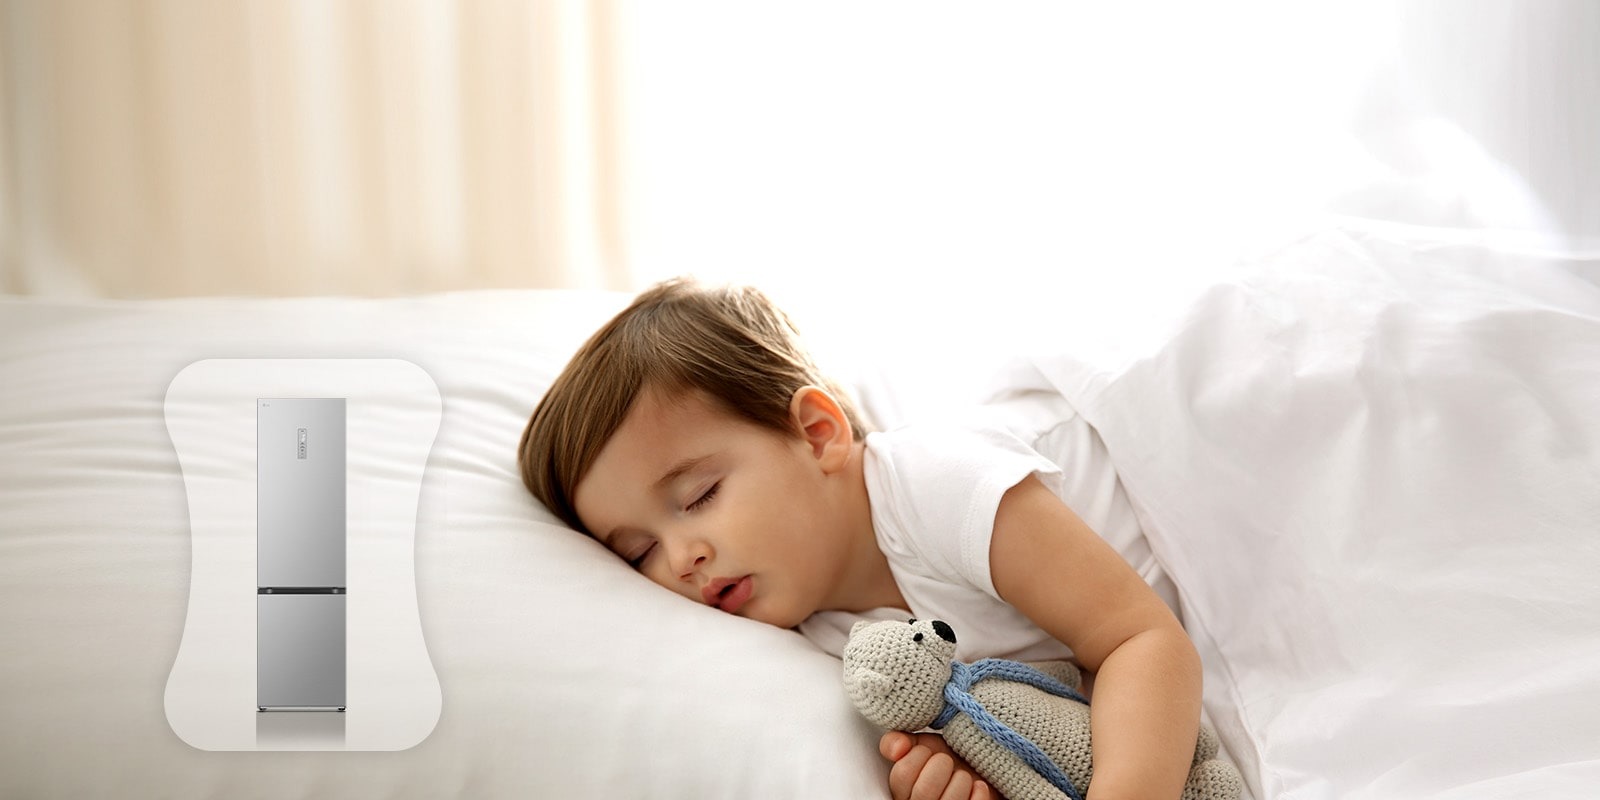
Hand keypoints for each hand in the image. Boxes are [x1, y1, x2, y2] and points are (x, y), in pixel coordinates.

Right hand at [879, 731, 997, 799]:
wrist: (972, 770)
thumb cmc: (942, 761)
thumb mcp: (918, 745)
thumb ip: (896, 742)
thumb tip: (897, 748)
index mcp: (901, 791)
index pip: (902, 773)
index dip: (918, 754)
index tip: (927, 751)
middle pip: (924, 790)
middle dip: (942, 765)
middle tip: (946, 761)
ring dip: (961, 779)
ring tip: (961, 776)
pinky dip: (979, 791)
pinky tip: (976, 786)